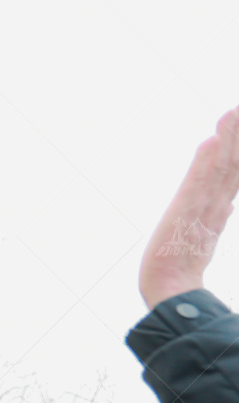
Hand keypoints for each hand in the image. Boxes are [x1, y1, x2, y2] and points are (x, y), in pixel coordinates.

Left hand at [140, 107, 238, 307]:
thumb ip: (216, 218)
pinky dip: (205, 163)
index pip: (232, 169)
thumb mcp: (201, 237)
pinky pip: (198, 183)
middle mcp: (212, 202)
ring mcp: (201, 207)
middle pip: (231, 162)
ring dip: (228, 139)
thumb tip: (227, 204)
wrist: (170, 290)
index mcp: (216, 206)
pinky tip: (210, 142)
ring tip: (232, 112)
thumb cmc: (181, 267)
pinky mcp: (185, 213)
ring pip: (219, 167)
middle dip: (238, 134)